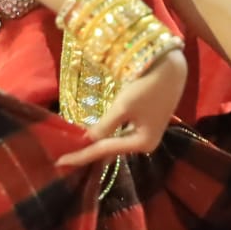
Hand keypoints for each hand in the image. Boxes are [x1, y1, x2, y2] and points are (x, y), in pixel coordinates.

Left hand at [56, 50, 186, 167]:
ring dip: (97, 144)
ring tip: (76, 150)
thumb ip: (104, 126)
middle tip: (66, 158)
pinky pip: (120, 133)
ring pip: (115, 142)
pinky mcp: (144, 123)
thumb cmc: (147, 87)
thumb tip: (86, 140)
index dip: (81, 155)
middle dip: (89, 153)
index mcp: (142, 143)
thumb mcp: (122, 107)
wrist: (170, 67)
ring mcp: (146, 133)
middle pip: (111, 150)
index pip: (105, 150)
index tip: (60, 162)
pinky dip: (107, 134)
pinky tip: (95, 136)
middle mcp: (145, 143)